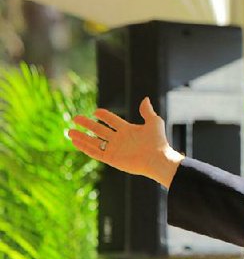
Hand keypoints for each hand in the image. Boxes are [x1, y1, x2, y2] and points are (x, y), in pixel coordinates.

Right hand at [68, 97, 183, 186]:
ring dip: (82, 137)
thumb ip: (147, 112)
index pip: (112, 120)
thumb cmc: (158, 141)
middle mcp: (120, 139)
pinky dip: (85, 147)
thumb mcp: (154, 123)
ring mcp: (115, 149)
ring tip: (69, 132)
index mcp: (128, 130)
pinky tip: (75, 142)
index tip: (95, 111)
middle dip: (87, 124)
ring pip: (94, 142)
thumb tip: (145, 99)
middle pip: (99, 130)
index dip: (104, 115)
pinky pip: (95, 152)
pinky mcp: (112, 159)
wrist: (158, 159)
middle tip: (75, 118)